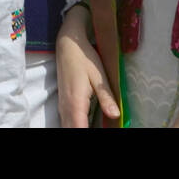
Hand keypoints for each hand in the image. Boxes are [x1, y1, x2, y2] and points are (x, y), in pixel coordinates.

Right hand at [56, 5, 119, 127]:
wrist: (67, 45)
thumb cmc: (84, 58)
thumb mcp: (99, 76)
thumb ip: (106, 97)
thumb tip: (116, 115)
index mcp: (76, 101)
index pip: (79, 128)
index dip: (86, 133)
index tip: (99, 132)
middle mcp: (66, 106)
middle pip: (71, 129)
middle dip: (83, 131)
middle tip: (99, 127)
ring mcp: (62, 105)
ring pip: (67, 126)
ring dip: (78, 128)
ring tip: (94, 126)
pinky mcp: (63, 103)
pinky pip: (66, 121)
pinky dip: (74, 126)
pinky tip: (84, 125)